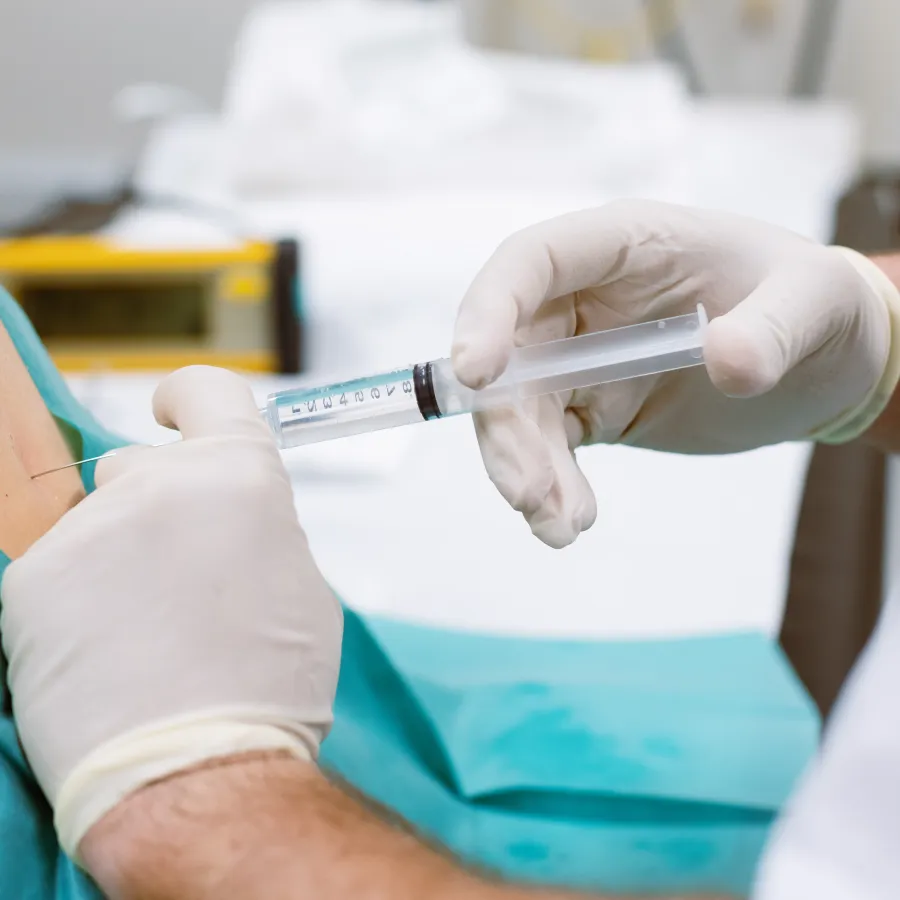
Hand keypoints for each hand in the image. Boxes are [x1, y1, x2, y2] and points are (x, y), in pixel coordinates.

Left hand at [0, 366, 342, 859]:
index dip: (188, 400)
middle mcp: (159, 484)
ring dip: (117, 562)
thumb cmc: (267, 688)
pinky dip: (77, 604)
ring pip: (99, 525)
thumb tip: (227, 519)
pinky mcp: (29, 581)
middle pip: (143, 467)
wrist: (197, 772)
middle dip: (160, 508)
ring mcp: (88, 530)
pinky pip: (57, 573)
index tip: (172, 415)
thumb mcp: (298, 584)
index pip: (205, 390)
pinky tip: (106, 655)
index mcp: (240, 476)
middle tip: (180, 580)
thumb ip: (258, 526)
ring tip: (144, 634)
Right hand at [452, 200, 899, 547]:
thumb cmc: (814, 303)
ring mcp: (581, 358)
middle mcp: (584, 299)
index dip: (490, 310)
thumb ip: (773, 328)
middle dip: (504, 426)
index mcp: (622, 245)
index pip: (531, 262)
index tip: (477, 372)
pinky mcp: (590, 409)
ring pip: (518, 411)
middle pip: (508, 353)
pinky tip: (572, 521)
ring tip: (558, 527)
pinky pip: (550, 448)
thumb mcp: (815, 300)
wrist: (818, 364)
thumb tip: (726, 365)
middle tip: (526, 494)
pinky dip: (552, 488)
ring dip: (525, 470)